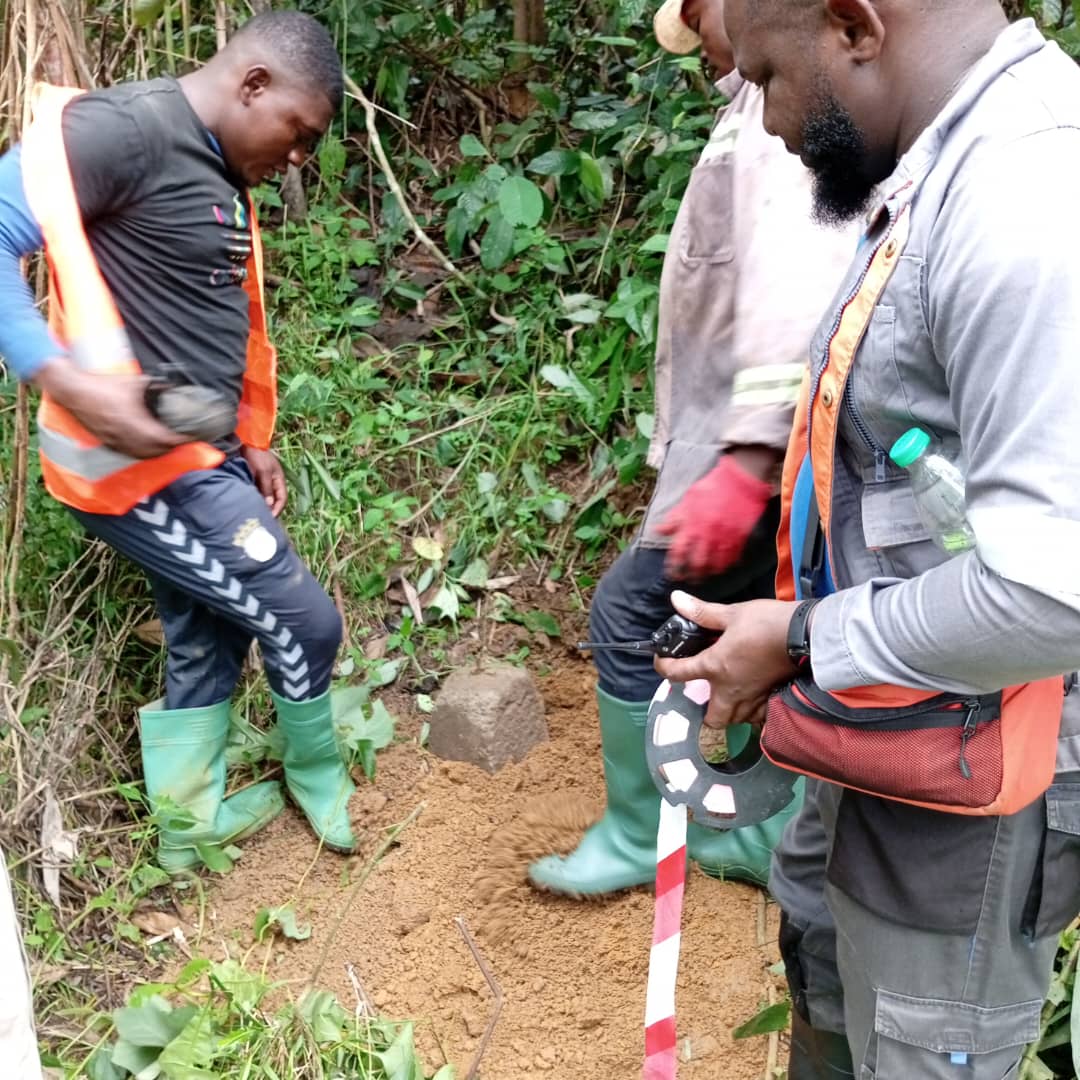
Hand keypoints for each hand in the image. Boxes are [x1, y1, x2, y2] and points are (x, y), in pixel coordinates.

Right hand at [34, 358, 184, 458]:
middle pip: (157, 451)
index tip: (193, 436)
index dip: (181, 440)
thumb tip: (174, 387)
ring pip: (144, 455)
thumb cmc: (104, 385)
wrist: (74, 390)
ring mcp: (117, 442)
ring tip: (170, 445)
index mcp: (136, 423)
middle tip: (184, 440)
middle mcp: (127, 437)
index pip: (166, 439)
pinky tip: (149, 448)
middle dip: (173, 448)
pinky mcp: (109, 443)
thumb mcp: (135, 383)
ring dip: (159, 452)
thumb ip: (157, 386)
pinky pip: (131, 454)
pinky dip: (144, 453)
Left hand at [243, 445, 286, 515]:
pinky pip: (256, 493)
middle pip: (274, 501)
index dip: (277, 509)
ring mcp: (263, 481)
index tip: (270, 517)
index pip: (282, 499)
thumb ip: (267, 488)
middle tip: (261, 518)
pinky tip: (247, 504)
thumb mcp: (263, 472)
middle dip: (269, 510)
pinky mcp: (254, 480)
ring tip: (254, 513)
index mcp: (279, 480)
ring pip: (265, 498)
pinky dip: (254, 499)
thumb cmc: (257, 456)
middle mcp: (272, 482)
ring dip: (261, 505)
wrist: (245, 442)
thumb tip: (270, 504)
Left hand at [654, 590, 798, 727]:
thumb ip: (701, 612)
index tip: (662, 661)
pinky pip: (757, 716)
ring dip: (729, 712)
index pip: (677, 673)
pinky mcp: (770, 698)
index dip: (663, 666)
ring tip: (730, 696)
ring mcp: (751, 697)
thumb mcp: (732, 613)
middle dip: (706, 713)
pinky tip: (754, 698)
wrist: (804, 634)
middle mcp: (730, 688)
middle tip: (707, 695)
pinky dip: (753, 712)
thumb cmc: (767, 623)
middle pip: (712, 718)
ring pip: (735, 719)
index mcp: (714, 666)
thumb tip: (677, 600)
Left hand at [657, 450, 775, 581]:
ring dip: (708, 573)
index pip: (678, 552)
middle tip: (689, 580)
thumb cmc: (711, 487)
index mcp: (692, 524)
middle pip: (697, 562)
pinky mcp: (740, 536)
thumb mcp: (687, 500)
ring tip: (704, 577)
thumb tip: (657, 531)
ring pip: (715, 563)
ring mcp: (725, 536)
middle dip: (691, 575)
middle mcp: (707, 533)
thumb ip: (673, 519)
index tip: (671, 575)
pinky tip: (722, 568)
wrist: (740, 478)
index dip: (673, 566)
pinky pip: (733, 557)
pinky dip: (727, 565)